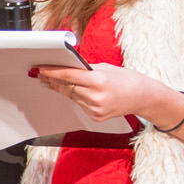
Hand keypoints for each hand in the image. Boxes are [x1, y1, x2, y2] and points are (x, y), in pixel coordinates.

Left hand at [34, 61, 173, 123]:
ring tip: (49, 81)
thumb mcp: (107, 68)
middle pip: (67, 87)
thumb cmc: (127, 79)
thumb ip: (86, 68)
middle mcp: (95, 97)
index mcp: (98, 81)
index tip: (40, 69)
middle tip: (39, 74)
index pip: (69, 76)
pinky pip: (80, 104)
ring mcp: (95, 109)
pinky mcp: (96, 117)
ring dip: (62, 88)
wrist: (144, 97)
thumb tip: (68, 66)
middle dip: (53, 80)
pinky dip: (76, 96)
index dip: (52, 72)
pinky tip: (72, 90)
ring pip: (72, 96)